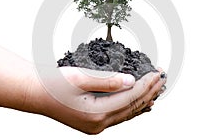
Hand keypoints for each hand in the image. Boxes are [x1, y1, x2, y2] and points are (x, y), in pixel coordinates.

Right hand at [29, 67, 165, 133]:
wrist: (35, 93)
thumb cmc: (53, 83)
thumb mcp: (80, 78)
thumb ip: (107, 81)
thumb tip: (132, 81)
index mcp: (95, 113)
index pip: (130, 97)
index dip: (147, 84)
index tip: (158, 72)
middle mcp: (98, 124)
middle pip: (132, 107)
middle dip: (150, 91)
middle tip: (163, 77)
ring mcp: (95, 126)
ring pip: (127, 112)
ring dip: (144, 99)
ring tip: (158, 89)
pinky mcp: (93, 123)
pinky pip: (119, 115)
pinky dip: (132, 107)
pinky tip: (142, 105)